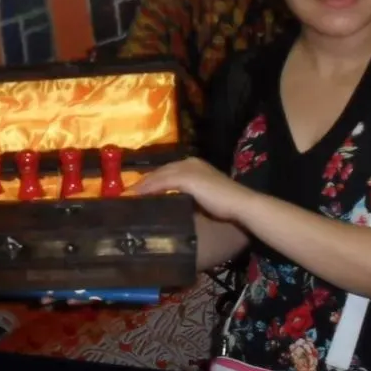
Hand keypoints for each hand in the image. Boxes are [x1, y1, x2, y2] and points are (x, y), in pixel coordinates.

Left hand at [129, 157, 254, 223]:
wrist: (242, 204)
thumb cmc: (229, 205)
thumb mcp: (207, 198)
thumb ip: (194, 197)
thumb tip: (182, 207)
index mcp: (196, 165)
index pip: (169, 171)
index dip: (154, 181)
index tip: (140, 192)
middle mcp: (190, 163)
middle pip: (160, 171)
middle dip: (144, 182)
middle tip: (128, 194)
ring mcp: (188, 169)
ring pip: (158, 176)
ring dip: (142, 186)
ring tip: (128, 196)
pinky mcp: (186, 178)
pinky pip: (160, 183)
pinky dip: (147, 189)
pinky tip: (136, 197)